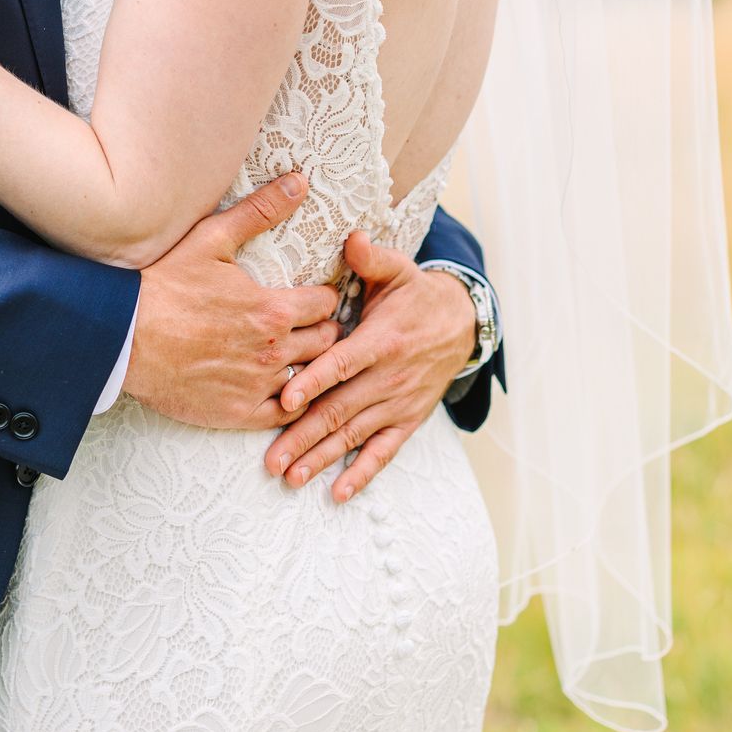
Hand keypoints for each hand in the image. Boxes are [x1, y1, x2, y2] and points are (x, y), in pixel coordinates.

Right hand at [125, 177, 343, 433]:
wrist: (120, 335)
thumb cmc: (163, 284)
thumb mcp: (211, 239)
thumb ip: (260, 211)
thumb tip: (299, 181)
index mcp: (273, 308)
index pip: (326, 304)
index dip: (321, 297)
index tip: (312, 297)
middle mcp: (273, 350)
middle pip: (325, 341)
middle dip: (321, 330)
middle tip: (306, 325)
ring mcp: (258, 385)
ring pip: (311, 378)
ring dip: (307, 365)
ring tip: (294, 354)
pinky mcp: (239, 413)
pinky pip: (287, 412)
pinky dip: (290, 398)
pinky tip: (279, 385)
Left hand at [262, 231, 475, 499]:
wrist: (460, 323)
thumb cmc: (414, 294)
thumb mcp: (397, 270)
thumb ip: (371, 258)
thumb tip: (351, 238)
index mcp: (381, 341)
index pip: (342, 364)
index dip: (314, 382)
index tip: (285, 400)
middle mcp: (389, 378)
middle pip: (340, 409)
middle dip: (303, 436)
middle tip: (271, 460)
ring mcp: (397, 403)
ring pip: (354, 435)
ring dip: (321, 458)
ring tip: (290, 477)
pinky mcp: (407, 420)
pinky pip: (383, 452)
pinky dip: (362, 474)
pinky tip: (337, 493)